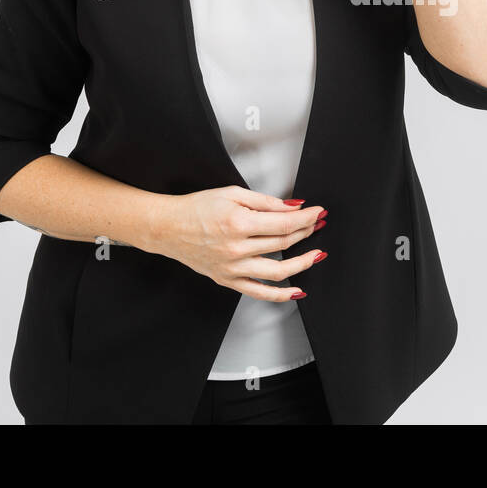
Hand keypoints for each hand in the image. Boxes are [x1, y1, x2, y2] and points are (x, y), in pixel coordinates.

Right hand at [145, 185, 327, 301]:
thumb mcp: (232, 193)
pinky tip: (297, 290)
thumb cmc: (197, 208)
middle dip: (306, 232)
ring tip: (316, 254)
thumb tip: (293, 207)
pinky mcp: (227, 280)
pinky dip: (281, 295)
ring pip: (277, 272)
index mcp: (238, 223)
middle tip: (317, 225)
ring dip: (302, 263)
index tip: (318, 212)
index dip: (306, 218)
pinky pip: (259, 293)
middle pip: (283, 244)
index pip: (284, 223)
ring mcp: (232, 268)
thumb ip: (265, 201)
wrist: (168, 227)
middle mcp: (237, 249)